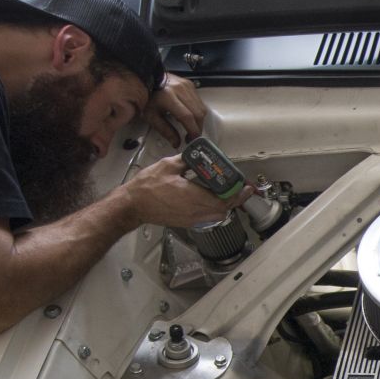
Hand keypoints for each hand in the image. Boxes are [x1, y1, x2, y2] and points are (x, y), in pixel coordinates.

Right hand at [122, 155, 236, 228]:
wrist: (133, 205)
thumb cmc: (146, 188)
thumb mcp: (168, 165)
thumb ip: (186, 160)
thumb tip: (195, 156)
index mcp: (192, 196)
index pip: (224, 200)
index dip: (238, 195)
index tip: (246, 188)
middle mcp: (194, 211)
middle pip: (224, 209)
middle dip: (234, 199)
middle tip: (238, 189)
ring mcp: (190, 219)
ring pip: (217, 215)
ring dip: (224, 205)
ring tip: (225, 193)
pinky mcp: (186, 222)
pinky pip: (207, 218)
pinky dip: (213, 210)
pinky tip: (209, 199)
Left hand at [145, 73, 207, 147]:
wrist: (147, 79)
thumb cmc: (148, 98)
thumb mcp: (151, 116)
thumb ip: (165, 130)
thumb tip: (177, 143)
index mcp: (168, 97)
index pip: (187, 117)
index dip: (192, 131)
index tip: (191, 140)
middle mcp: (180, 90)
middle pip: (198, 113)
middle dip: (197, 128)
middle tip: (192, 137)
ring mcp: (186, 86)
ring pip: (201, 108)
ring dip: (199, 121)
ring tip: (191, 128)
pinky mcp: (190, 84)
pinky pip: (199, 102)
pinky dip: (197, 112)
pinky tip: (190, 115)